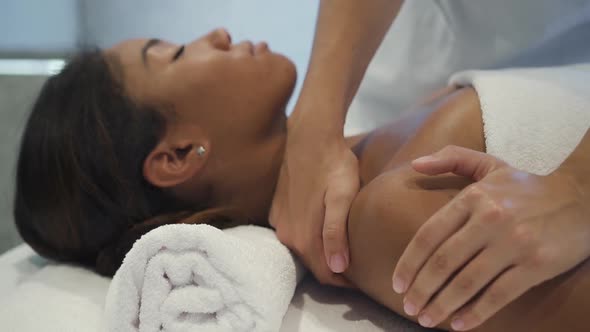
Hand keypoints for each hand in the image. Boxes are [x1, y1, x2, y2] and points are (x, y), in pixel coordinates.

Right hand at [269, 115, 358, 286]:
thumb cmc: (333, 165)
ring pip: (304, 250)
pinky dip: (310, 238)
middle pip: (314, 265)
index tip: (364, 280)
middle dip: (335, 270)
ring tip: (345, 250)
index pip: (326, 275)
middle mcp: (288, 235)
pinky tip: (324, 230)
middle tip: (360, 268)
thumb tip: (338, 267)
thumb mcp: (342, 197)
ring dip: (323, 254)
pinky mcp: (277, 211)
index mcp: (305, 236)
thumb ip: (336, 233)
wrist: (309, 137)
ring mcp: (280, 223)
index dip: (346, 282)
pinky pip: (294, 234)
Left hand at [392, 146, 589, 329]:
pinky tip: (459, 325)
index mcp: (474, 197)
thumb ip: (451, 159)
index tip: (396, 283)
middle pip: (443, 262)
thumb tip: (414, 165)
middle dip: (420, 289)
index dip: (409, 263)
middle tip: (408, 306)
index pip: (429, 234)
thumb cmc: (527, 185)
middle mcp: (490, 219)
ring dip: (441, 305)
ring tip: (426, 319)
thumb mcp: (489, 164)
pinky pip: (498, 295)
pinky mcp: (536, 265)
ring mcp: (514, 244)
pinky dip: (475, 313)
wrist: (582, 196)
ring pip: (466, 282)